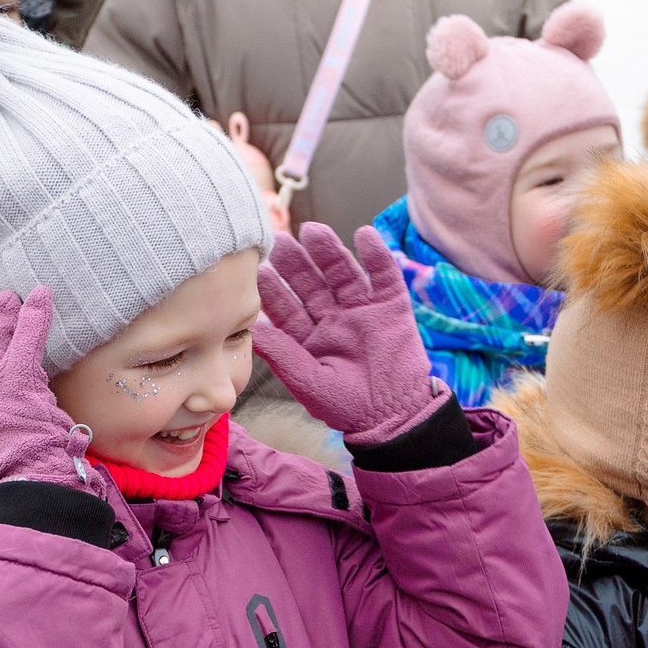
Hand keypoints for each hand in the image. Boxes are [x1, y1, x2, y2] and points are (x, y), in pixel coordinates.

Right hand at [0, 287, 91, 492]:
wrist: (22, 474)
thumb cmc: (17, 462)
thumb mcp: (2, 433)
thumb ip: (6, 411)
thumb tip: (28, 404)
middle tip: (1, 299)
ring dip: (9, 312)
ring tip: (16, 295)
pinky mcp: (19, 374)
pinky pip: (28, 335)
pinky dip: (36, 313)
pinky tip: (42, 295)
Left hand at [252, 224, 443, 445]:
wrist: (395, 415)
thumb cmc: (346, 406)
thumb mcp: (308, 382)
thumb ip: (282, 354)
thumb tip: (253, 330)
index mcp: (309, 335)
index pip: (287, 306)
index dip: (274, 289)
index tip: (258, 270)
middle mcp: (333, 316)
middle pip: (311, 282)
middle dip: (296, 263)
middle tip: (280, 241)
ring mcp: (362, 308)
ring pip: (343, 272)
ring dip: (329, 251)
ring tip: (314, 231)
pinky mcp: (391, 304)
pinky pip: (384, 274)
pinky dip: (376, 254)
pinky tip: (364, 235)